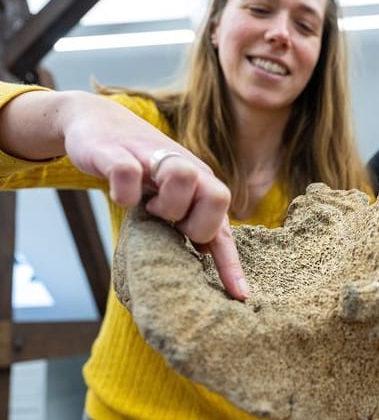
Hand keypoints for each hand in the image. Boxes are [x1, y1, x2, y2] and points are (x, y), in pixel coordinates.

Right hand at [59, 92, 248, 298]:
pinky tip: (121, 194)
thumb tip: (208, 252)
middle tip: (171, 223)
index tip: (240, 296)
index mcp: (202, 185)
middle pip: (219, 197)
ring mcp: (152, 157)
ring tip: (148, 206)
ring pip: (182, 178)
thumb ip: (190, 219)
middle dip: (196, 223)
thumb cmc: (141, 168)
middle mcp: (187, 169)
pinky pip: (128, 173)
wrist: (98, 123)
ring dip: (165, 204)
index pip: (224, 228)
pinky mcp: (117, 151)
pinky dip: (124, 192)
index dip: (231, 264)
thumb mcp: (170, 195)